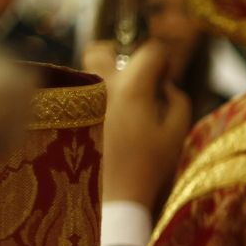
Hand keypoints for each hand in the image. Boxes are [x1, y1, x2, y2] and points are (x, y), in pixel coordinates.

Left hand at [82, 40, 190, 208]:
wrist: (112, 197)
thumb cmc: (149, 167)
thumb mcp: (176, 134)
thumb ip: (179, 101)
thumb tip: (167, 85)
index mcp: (133, 86)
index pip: (150, 50)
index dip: (162, 60)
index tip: (166, 75)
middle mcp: (101, 84)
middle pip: (103, 49)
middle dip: (119, 55)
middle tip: (132, 77)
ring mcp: (79, 97)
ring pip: (86, 72)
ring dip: (104, 79)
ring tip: (118, 104)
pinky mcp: (67, 113)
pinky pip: (77, 93)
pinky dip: (90, 98)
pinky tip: (103, 120)